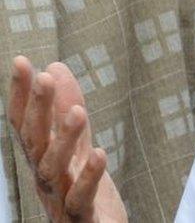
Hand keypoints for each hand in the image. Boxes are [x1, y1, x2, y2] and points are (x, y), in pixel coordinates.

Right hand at [8, 56, 126, 222]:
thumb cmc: (83, 188)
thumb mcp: (77, 143)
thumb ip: (67, 108)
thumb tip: (55, 67)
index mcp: (42, 157)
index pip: (25, 122)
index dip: (20, 94)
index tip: (21, 62)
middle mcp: (45, 176)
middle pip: (34, 141)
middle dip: (37, 110)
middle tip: (44, 79)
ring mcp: (61, 198)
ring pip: (54, 168)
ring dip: (64, 139)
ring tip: (78, 112)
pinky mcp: (82, 217)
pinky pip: (81, 198)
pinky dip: (89, 177)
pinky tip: (100, 154)